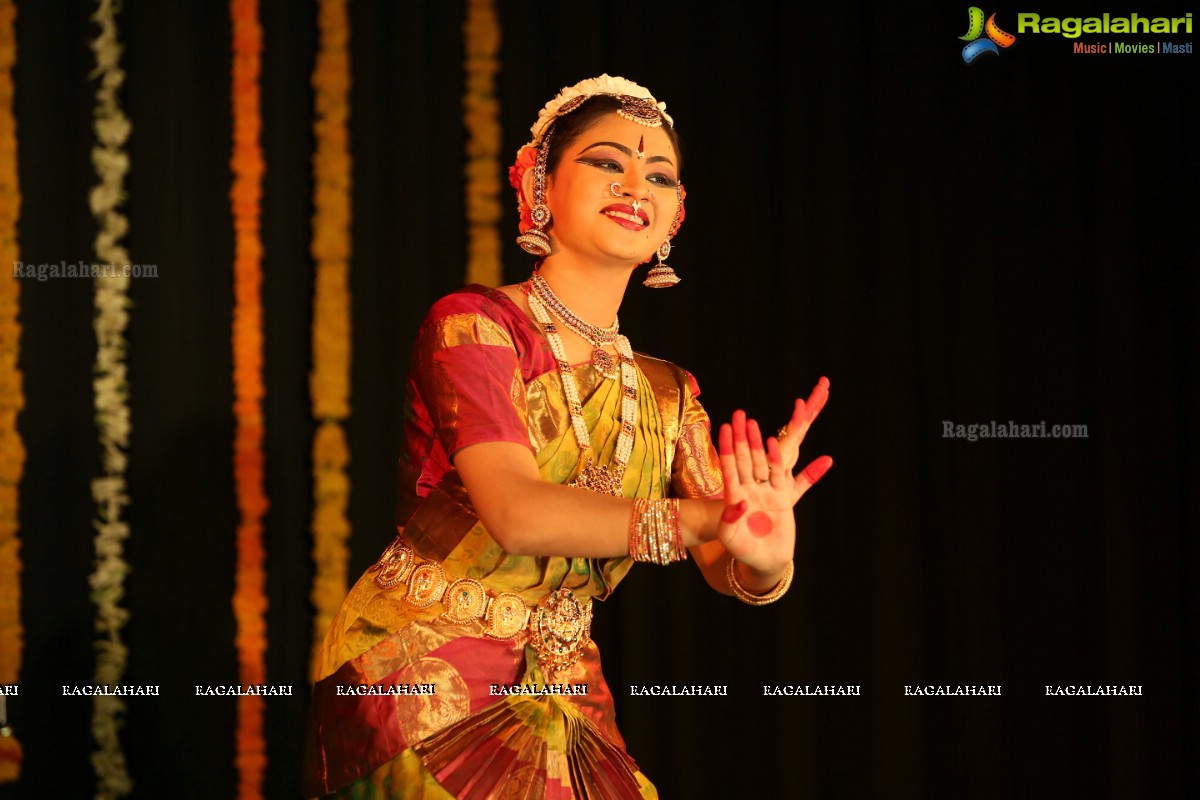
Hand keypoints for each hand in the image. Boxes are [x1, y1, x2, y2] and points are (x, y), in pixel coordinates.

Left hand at [716, 377, 832, 576]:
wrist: (766, 561)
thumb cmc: (743, 550)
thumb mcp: (730, 537)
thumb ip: (730, 521)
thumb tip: (736, 502)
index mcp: (733, 496)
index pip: (729, 467)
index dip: (726, 447)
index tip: (724, 427)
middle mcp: (748, 489)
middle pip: (744, 458)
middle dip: (741, 437)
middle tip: (740, 415)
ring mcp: (765, 491)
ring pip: (761, 463)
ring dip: (758, 443)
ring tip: (755, 424)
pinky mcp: (782, 497)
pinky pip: (782, 475)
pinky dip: (779, 460)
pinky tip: (776, 444)